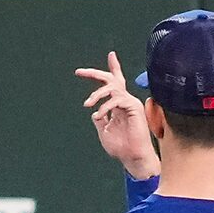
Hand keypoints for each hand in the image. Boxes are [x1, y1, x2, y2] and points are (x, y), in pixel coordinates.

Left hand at [77, 51, 157, 178]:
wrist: (132, 158)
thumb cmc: (121, 147)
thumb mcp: (105, 131)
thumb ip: (101, 119)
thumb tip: (93, 111)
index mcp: (119, 105)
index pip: (116, 83)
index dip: (114, 68)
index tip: (112, 54)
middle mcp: (125, 101)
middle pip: (112, 79)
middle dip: (95, 73)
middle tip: (79, 72)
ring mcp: (130, 103)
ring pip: (112, 88)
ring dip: (96, 94)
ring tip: (87, 104)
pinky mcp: (133, 107)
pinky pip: (116, 100)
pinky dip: (105, 107)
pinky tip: (98, 115)